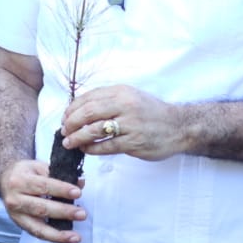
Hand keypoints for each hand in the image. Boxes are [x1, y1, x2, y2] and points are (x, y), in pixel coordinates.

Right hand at [0, 159, 84, 242]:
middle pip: (41, 208)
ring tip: (76, 236)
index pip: (43, 186)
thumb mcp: (39, 167)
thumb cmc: (26, 173)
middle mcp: (15, 199)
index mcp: (20, 181)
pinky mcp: (19, 224)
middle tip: (81, 214)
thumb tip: (80, 183)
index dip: (61, 190)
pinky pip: (37, 234)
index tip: (77, 193)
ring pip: (38, 227)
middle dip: (63, 212)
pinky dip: (52, 237)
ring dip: (59, 233)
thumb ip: (59, 174)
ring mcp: (15, 214)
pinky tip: (66, 239)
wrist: (5, 179)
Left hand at [60, 85, 183, 160]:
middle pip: (88, 113)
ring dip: (77, 137)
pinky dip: (92, 149)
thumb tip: (79, 109)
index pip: (88, 98)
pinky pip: (106, 146)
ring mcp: (130, 124)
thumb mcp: (131, 97)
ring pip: (94, 130)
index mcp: (122, 92)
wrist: (179, 126)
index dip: (72, 108)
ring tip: (69, 143)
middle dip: (71, 123)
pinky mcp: (134, 142)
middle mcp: (125, 105)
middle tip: (63, 131)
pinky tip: (86, 150)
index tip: (65, 117)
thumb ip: (108, 100)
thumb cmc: (151, 112)